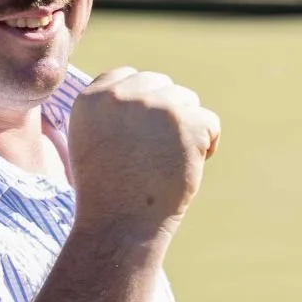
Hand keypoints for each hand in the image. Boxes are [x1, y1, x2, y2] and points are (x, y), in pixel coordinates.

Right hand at [68, 68, 219, 236]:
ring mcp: (155, 106)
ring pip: (188, 101)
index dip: (141, 105)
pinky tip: (187, 166)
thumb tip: (147, 87)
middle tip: (155, 154)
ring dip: (186, 129)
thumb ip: (111, 109)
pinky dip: (207, 145)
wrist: (120, 226)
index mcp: (92, 98)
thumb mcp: (91, 140)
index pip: (129, 76)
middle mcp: (122, 95)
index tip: (137, 137)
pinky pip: (210, 122)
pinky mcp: (186, 122)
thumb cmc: (107, 191)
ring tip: (167, 163)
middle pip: (161, 84)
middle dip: (165, 114)